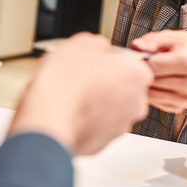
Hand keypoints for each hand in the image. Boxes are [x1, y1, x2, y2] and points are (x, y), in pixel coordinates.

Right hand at [9, 32, 152, 154]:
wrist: (49, 117)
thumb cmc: (67, 82)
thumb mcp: (84, 42)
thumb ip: (100, 45)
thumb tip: (99, 50)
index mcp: (137, 75)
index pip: (130, 63)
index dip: (109, 60)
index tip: (95, 60)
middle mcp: (136, 103)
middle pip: (122, 87)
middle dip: (105, 82)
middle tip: (82, 76)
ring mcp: (120, 126)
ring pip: (109, 108)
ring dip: (95, 102)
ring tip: (71, 94)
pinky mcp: (102, 143)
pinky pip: (95, 126)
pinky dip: (84, 120)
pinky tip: (68, 111)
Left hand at [132, 31, 186, 113]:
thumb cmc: (186, 48)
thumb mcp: (173, 37)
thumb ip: (153, 40)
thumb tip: (136, 46)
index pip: (155, 66)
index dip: (143, 60)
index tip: (140, 56)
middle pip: (153, 81)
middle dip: (143, 73)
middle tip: (141, 65)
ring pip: (152, 94)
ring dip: (145, 84)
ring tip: (148, 73)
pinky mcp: (180, 107)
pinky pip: (156, 103)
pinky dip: (151, 94)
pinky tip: (156, 83)